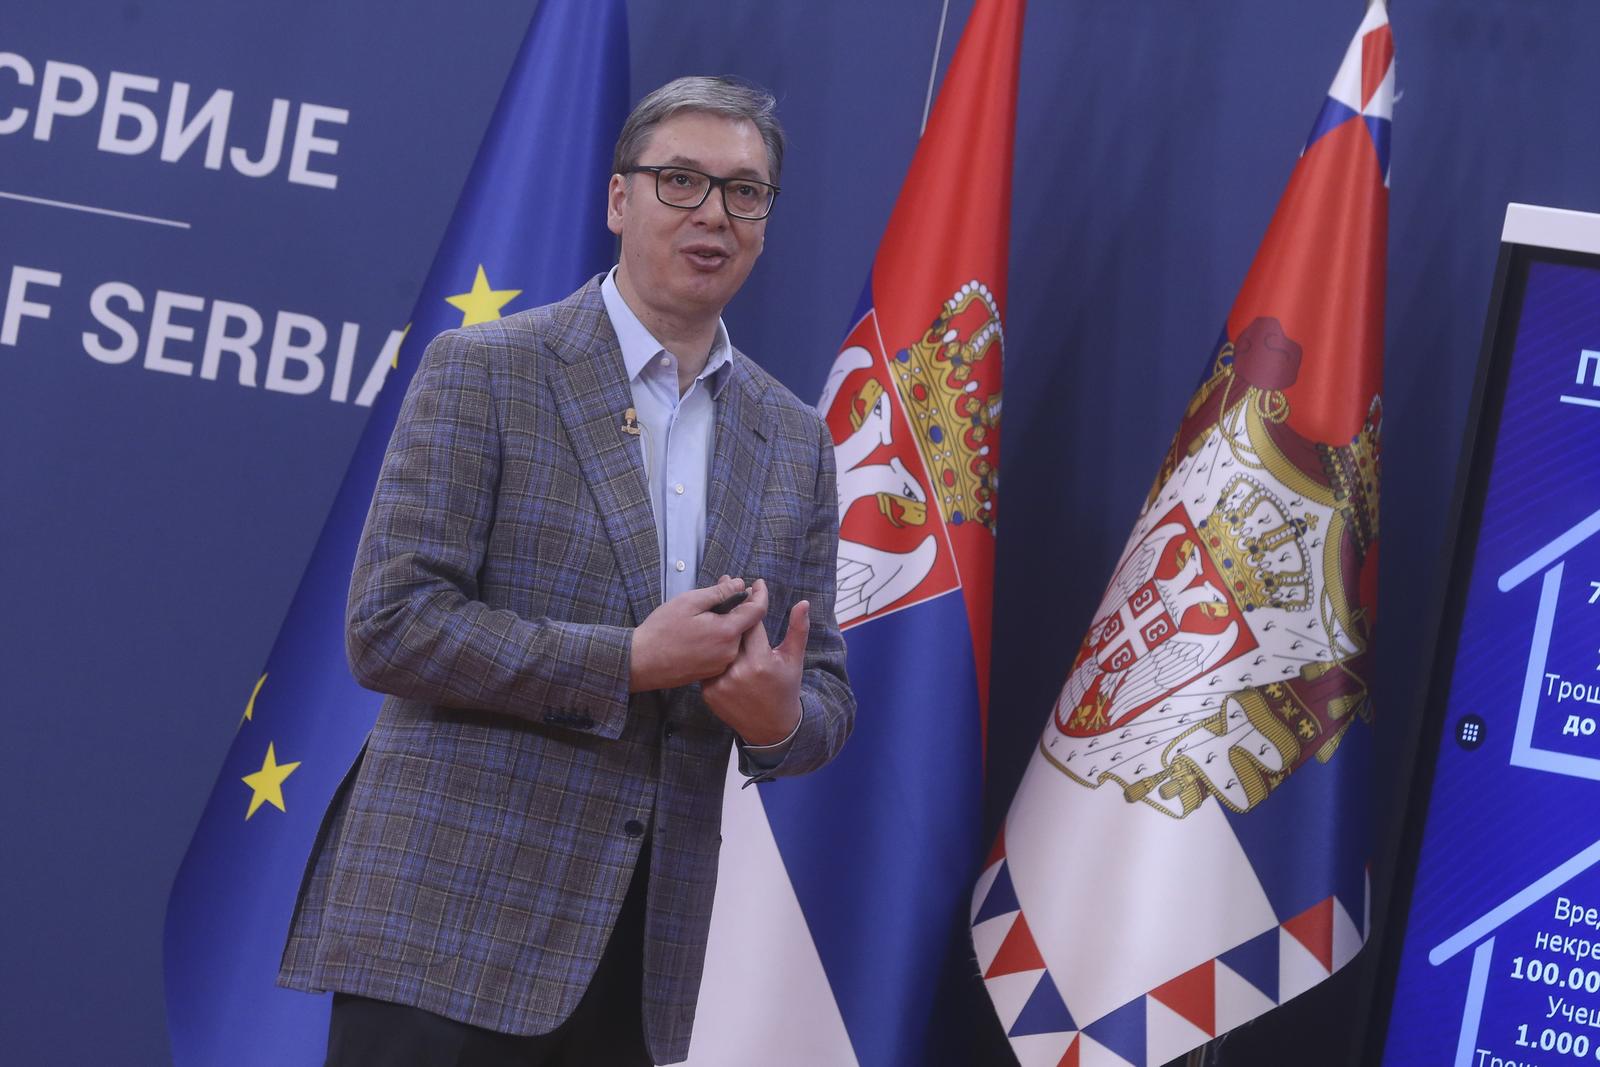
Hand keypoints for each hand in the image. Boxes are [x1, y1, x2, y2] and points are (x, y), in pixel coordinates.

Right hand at [630, 577, 765, 691]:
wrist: (641, 663)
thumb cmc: (662, 631)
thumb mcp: (689, 602)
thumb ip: (719, 593)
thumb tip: (740, 585)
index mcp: (727, 632)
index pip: (757, 611)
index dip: (761, 594)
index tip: (759, 583)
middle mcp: (729, 652)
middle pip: (745, 623)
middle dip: (739, 603)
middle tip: (724, 585)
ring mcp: (721, 664)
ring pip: (733, 636)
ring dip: (728, 619)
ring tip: (709, 606)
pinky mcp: (712, 672)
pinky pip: (723, 649)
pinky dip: (719, 635)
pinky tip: (703, 627)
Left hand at [702, 579, 807, 745]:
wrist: (771, 728)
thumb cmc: (785, 689)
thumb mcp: (793, 660)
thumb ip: (798, 630)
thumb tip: (803, 603)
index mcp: (761, 661)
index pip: (752, 623)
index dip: (752, 602)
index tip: (754, 585)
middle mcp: (738, 672)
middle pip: (730, 631)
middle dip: (731, 607)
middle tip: (730, 584)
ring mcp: (720, 684)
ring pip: (716, 646)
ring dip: (716, 627)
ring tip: (716, 608)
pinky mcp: (708, 693)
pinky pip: (707, 664)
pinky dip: (710, 652)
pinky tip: (709, 637)